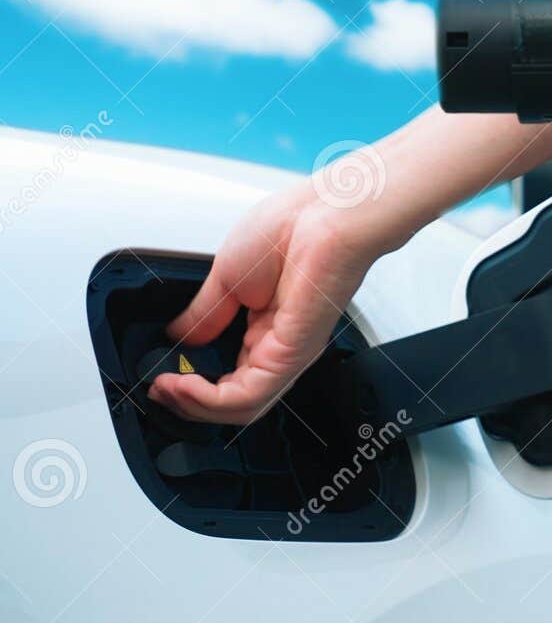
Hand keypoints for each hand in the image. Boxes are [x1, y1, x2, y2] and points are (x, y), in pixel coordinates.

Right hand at [148, 185, 383, 424]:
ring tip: (165, 389)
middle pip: (231, 399)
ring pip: (240, 407)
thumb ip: (204, 314)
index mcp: (262, 327)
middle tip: (157, 389)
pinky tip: (185, 383)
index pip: (226, 376)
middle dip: (186, 401)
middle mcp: (276, 346)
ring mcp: (286, 353)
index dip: (189, 384)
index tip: (159, 376)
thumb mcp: (227, 278)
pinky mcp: (292, 355)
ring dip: (193, 405)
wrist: (322, 215)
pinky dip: (210, 398)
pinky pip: (250, 396)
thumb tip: (180, 336)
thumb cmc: (290, 230)